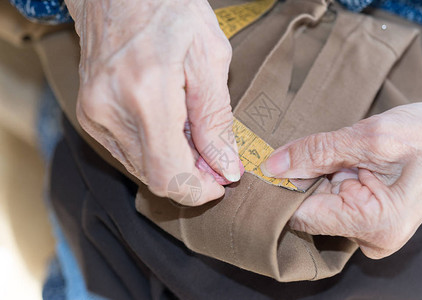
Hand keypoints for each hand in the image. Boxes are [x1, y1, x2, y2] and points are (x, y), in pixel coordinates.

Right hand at [65, 0, 242, 204]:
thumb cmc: (169, 9)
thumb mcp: (209, 57)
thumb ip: (216, 119)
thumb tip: (225, 167)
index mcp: (146, 93)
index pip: (170, 175)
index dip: (199, 190)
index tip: (220, 181)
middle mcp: (110, 110)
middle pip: (154, 176)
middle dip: (191, 176)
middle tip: (214, 156)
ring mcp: (94, 114)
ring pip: (140, 168)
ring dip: (173, 162)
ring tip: (192, 132)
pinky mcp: (89, 114)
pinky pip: (126, 152)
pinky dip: (154, 149)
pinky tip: (170, 125)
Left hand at [261, 100, 421, 258]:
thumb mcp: (370, 137)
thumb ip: (317, 151)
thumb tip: (273, 165)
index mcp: (375, 223)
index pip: (303, 217)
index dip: (280, 191)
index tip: (264, 166)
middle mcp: (370, 236)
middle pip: (309, 212)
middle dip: (298, 182)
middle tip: (290, 151)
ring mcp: (369, 229)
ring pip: (319, 205)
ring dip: (314, 178)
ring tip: (324, 152)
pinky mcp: (367, 217)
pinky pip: (333, 200)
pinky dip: (327, 179)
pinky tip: (334, 161)